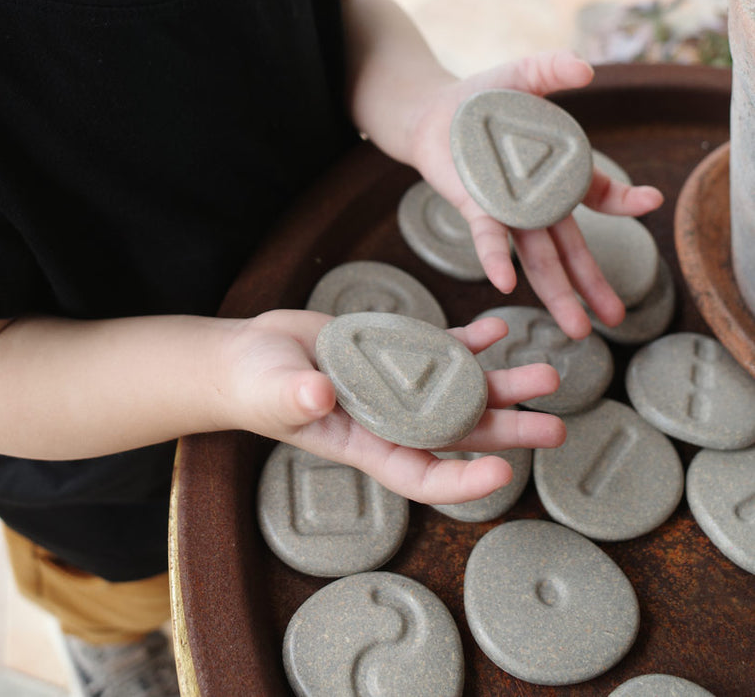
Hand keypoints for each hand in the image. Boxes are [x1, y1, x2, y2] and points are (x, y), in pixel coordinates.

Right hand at [223, 309, 564, 505]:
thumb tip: (320, 395)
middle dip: (510, 430)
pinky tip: (498, 329)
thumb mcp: (270, 392)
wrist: (251, 355)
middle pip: (461, 433)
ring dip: (504, 384)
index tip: (502, 473)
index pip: (422, 475)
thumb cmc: (254, 385)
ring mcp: (396, 385)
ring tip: (547, 373)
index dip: (463, 479)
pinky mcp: (393, 353)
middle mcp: (390, 419)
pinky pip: (441, 349)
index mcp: (364, 444)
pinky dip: (470, 341)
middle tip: (557, 427)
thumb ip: (294, 396)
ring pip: (462, 390)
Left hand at [407, 50, 663, 337]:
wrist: (428, 112)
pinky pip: (490, 238)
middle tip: (616, 317)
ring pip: (538, 258)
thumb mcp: (519, 76)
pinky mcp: (474, 208)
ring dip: (556, 292)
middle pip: (571, 247)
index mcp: (556, 174)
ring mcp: (506, 210)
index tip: (649, 200)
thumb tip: (586, 67)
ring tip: (577, 328)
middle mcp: (535, 201)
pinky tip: (505, 282)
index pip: (598, 192)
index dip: (624, 199)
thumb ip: (550, 69)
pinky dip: (497, 258)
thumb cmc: (480, 100)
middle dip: (594, 283)